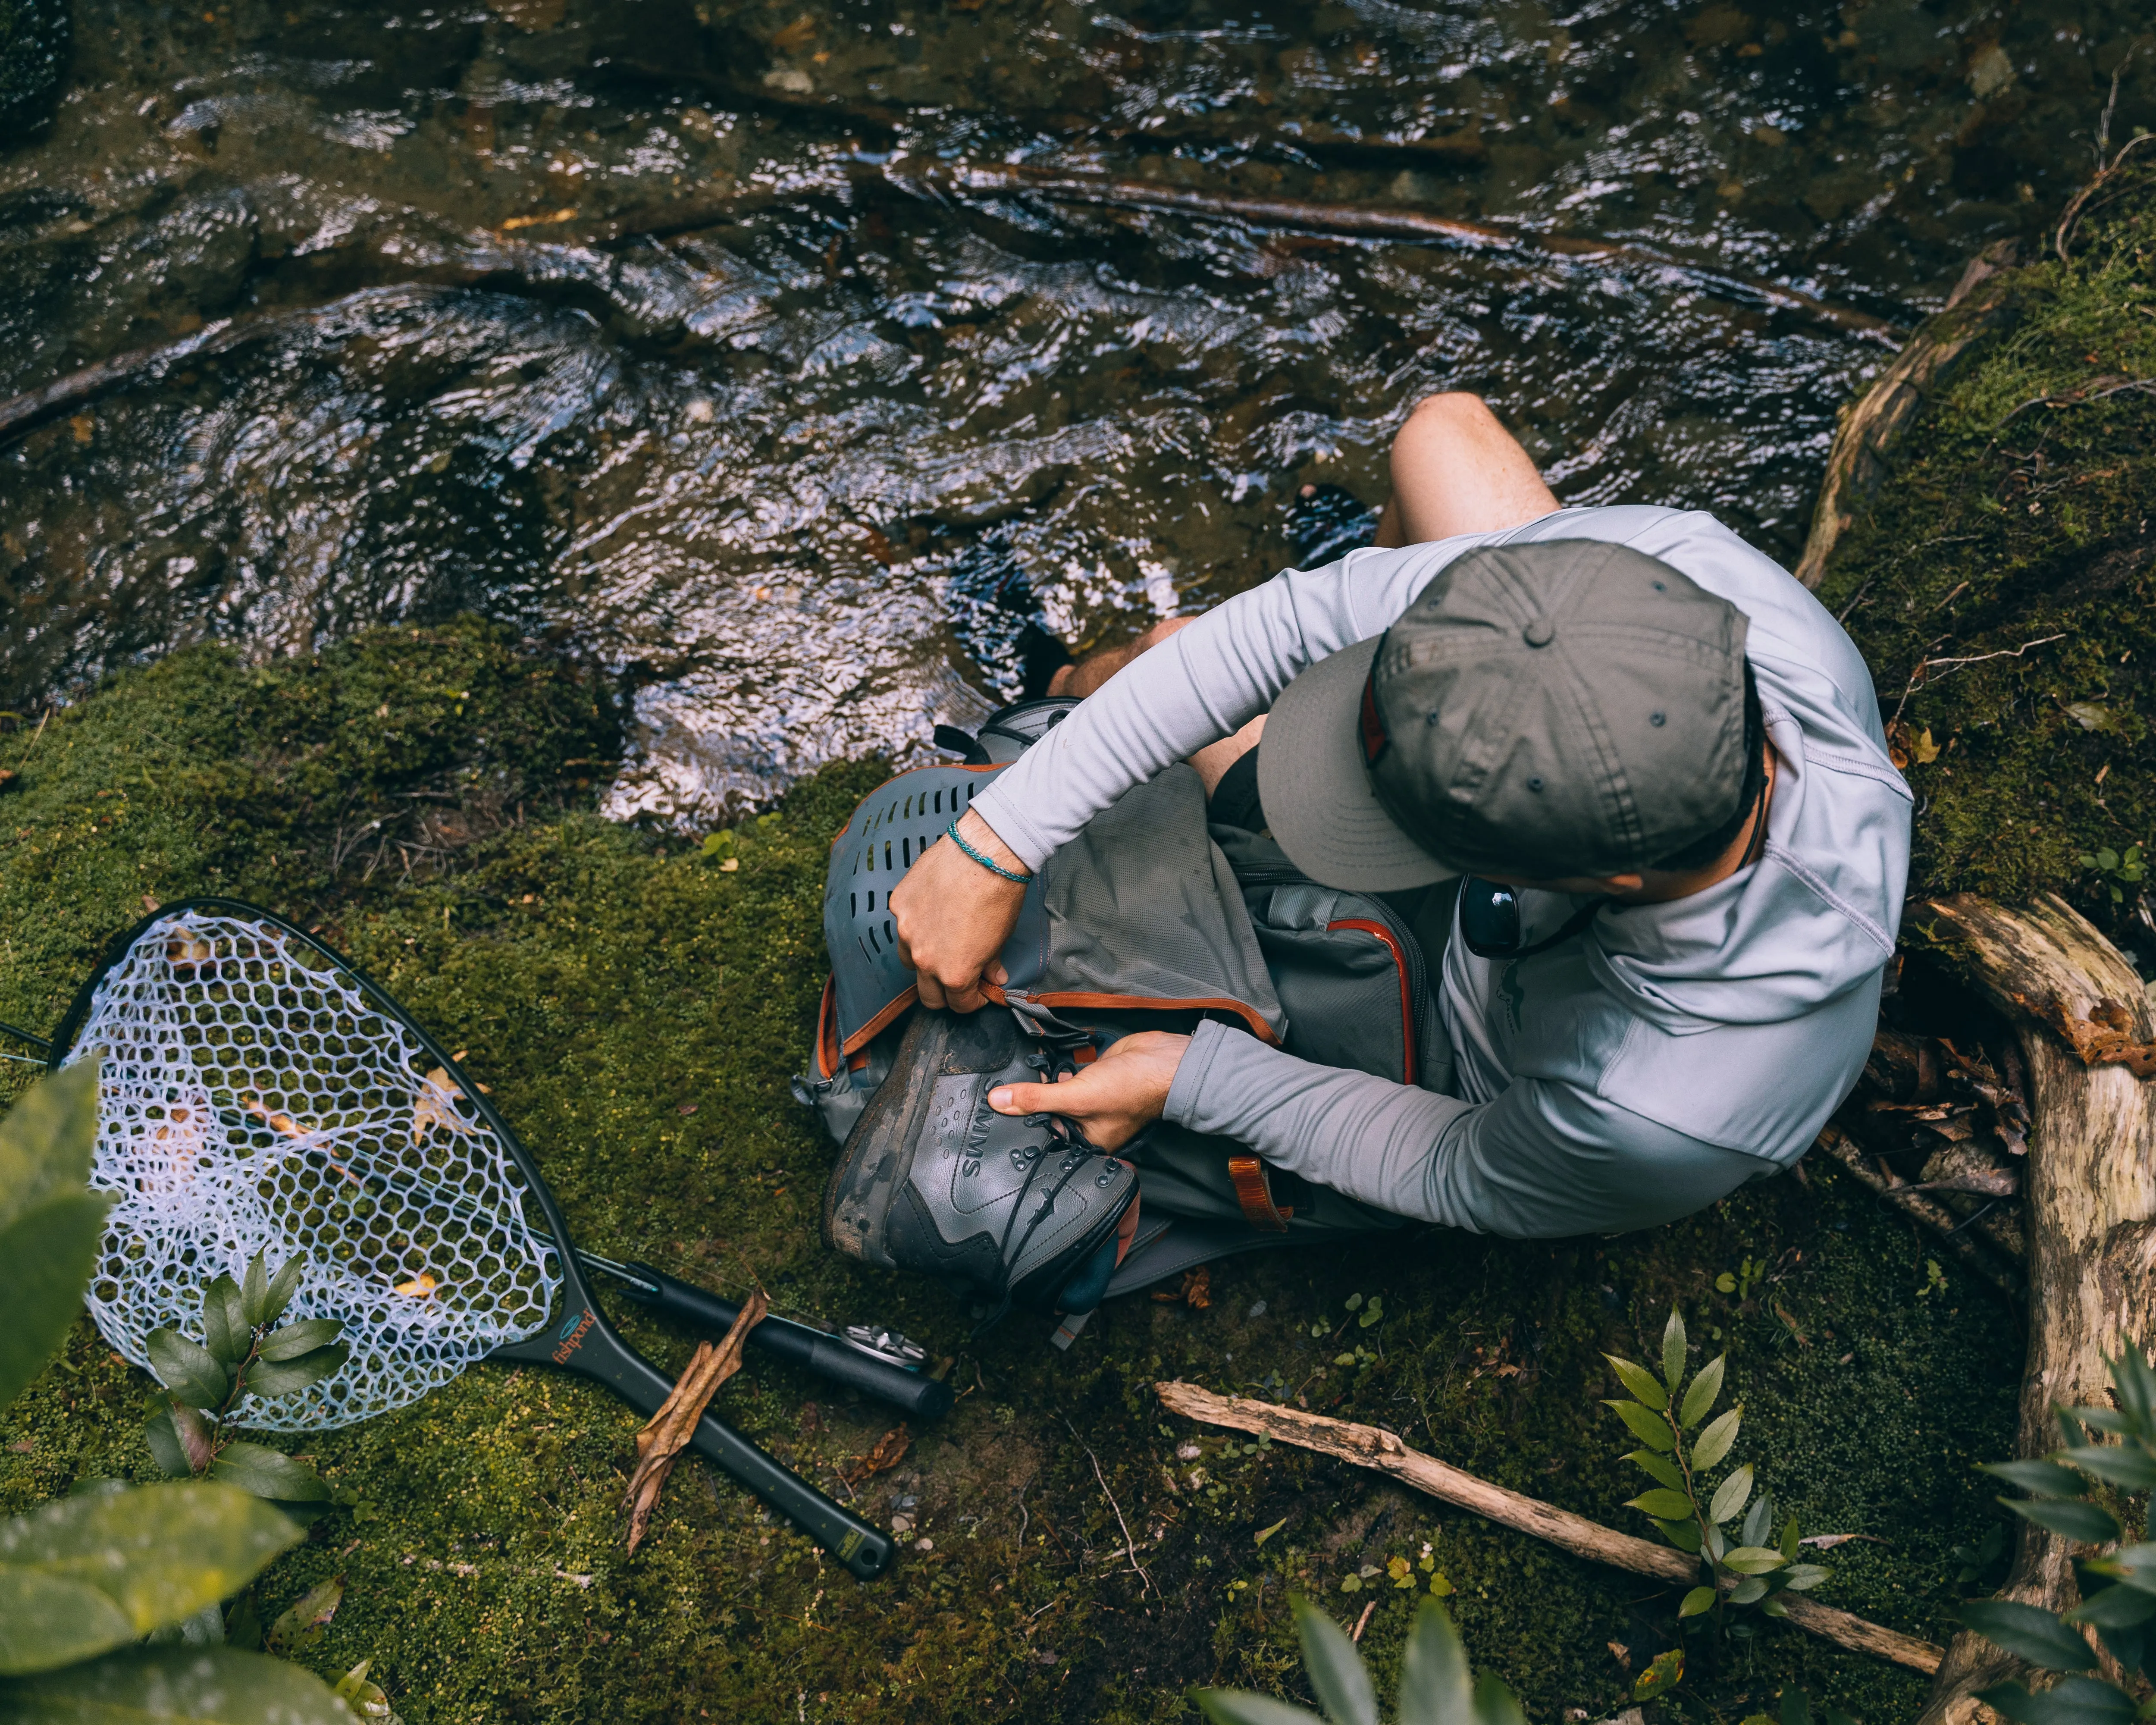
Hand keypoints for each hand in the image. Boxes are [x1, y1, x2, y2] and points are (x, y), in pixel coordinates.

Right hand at [891, 807, 1027, 1012]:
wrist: (984, 853)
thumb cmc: (999, 894)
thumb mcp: (1001, 938)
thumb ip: (990, 963)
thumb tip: (993, 976)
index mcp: (954, 974)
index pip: (957, 1004)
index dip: (971, 1001)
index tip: (978, 992)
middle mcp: (924, 959)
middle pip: (927, 993)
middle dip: (944, 992)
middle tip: (958, 979)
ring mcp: (906, 931)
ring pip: (909, 959)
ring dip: (924, 958)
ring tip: (943, 942)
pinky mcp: (898, 905)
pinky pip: (904, 923)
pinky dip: (917, 923)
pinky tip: (933, 909)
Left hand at [986, 1032, 1189, 1151]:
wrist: (1162, 1059)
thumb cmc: (1132, 1089)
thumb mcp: (1077, 1096)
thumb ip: (1037, 1099)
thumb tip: (999, 1101)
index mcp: (1088, 1142)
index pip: (1048, 1141)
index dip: (1025, 1130)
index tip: (998, 1119)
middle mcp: (1088, 1124)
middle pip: (1049, 1117)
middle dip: (1030, 1104)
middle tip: (1002, 1095)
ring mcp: (1090, 1100)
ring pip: (1055, 1096)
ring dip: (1040, 1085)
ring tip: (1019, 1077)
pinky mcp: (1091, 1078)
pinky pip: (1065, 1078)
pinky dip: (1054, 1072)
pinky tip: (1040, 1065)